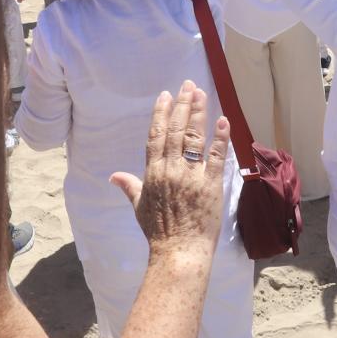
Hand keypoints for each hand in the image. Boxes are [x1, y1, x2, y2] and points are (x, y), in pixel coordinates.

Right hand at [111, 82, 231, 260]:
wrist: (179, 252)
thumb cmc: (158, 232)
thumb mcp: (139, 207)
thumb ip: (129, 187)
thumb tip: (113, 176)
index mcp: (153, 173)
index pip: (156, 135)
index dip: (161, 113)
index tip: (166, 95)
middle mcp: (171, 170)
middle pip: (176, 130)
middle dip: (183, 105)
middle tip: (189, 85)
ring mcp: (191, 176)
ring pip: (194, 138)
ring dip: (199, 113)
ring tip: (202, 94)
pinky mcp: (210, 185)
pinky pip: (215, 157)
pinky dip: (220, 138)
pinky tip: (223, 121)